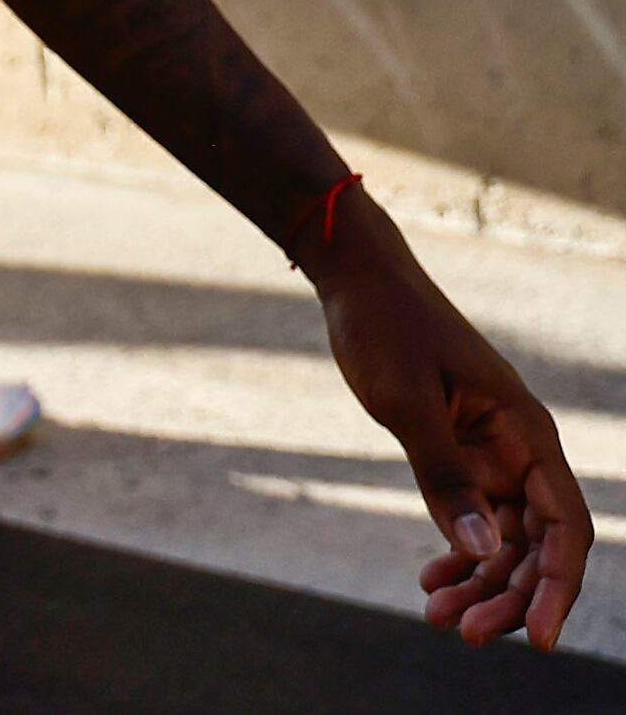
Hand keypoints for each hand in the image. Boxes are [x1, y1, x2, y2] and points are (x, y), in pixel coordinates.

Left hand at [316, 213, 592, 649]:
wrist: (357, 281)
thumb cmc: (384, 328)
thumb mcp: (406, 403)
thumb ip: (443, 476)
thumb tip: (483, 552)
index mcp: (528, 432)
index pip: (565, 526)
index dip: (560, 587)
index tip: (544, 640)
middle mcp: (521, 449)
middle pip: (538, 544)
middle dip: (511, 596)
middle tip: (465, 632)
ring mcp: (493, 454)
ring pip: (506, 538)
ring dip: (481, 581)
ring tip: (438, 616)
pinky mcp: (461, 454)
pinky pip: (475, 518)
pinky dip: (460, 552)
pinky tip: (434, 580)